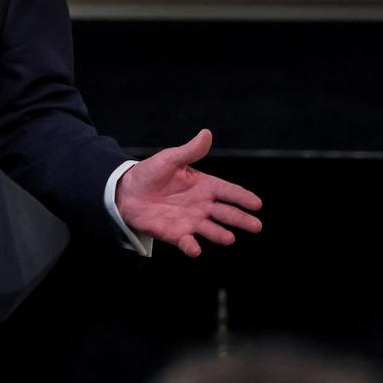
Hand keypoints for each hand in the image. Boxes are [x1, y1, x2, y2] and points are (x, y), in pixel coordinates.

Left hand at [115, 129, 261, 257]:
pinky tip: (195, 249)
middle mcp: (202, 205)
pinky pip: (186, 242)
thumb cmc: (151, 174)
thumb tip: (206, 133)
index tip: (256, 203)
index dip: (242, 197)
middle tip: (256, 225)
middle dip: (241, 219)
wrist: (126, 191)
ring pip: (210, 229)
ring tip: (229, 238)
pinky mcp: (176, 234)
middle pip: (226, 213)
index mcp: (204, 186)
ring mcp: (190, 221)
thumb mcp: (170, 159)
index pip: (228, 191)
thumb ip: (189, 150)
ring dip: (219, 234)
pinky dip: (191, 247)